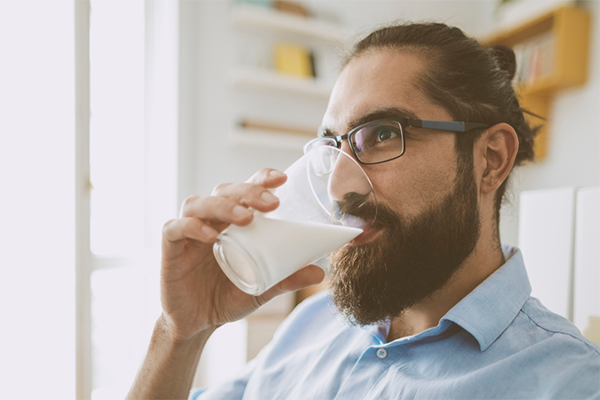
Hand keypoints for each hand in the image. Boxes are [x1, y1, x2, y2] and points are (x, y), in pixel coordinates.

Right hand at [159, 168, 324, 341]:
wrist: (198, 324)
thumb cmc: (227, 296)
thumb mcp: (262, 288)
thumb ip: (286, 279)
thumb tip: (320, 273)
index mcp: (232, 222)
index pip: (244, 190)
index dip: (260, 179)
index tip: (282, 179)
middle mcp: (210, 220)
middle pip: (224, 191)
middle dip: (248, 191)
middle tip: (272, 203)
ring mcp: (188, 232)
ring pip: (198, 203)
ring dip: (223, 206)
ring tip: (246, 218)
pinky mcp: (170, 248)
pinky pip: (175, 228)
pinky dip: (192, 226)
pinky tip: (211, 236)